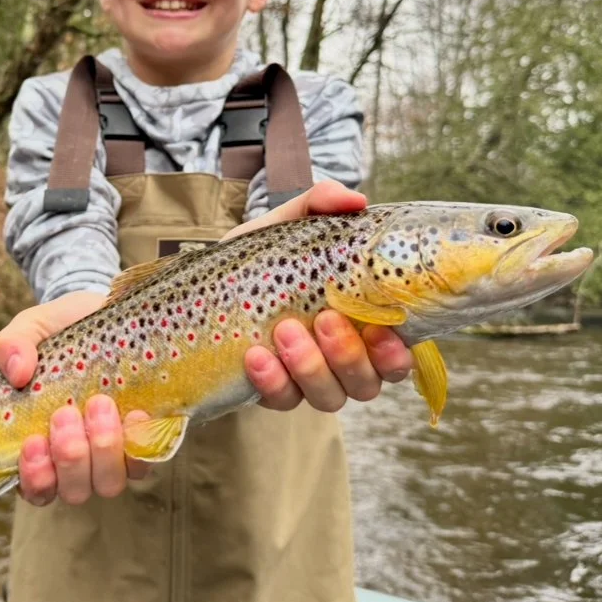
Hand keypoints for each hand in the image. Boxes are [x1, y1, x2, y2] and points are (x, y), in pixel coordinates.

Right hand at [0, 291, 152, 506]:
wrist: (104, 315)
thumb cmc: (61, 332)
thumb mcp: (31, 329)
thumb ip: (10, 346)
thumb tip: (16, 372)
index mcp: (39, 446)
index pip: (35, 489)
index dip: (35, 477)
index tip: (33, 442)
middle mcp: (76, 461)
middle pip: (74, 491)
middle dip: (70, 458)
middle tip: (66, 413)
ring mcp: (111, 455)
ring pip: (109, 483)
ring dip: (103, 449)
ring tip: (99, 404)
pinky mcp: (141, 442)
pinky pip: (144, 462)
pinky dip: (137, 443)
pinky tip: (133, 413)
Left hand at [230, 179, 414, 411]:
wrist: (205, 282)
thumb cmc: (263, 257)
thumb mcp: (288, 226)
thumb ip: (319, 206)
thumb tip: (354, 201)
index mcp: (361, 324)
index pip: (396, 355)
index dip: (396, 354)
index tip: (381, 331)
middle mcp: (342, 361)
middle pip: (367, 384)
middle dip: (348, 356)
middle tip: (323, 319)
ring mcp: (308, 380)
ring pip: (330, 398)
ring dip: (311, 367)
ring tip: (283, 331)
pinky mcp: (273, 392)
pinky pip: (282, 400)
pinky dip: (272, 381)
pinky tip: (255, 356)